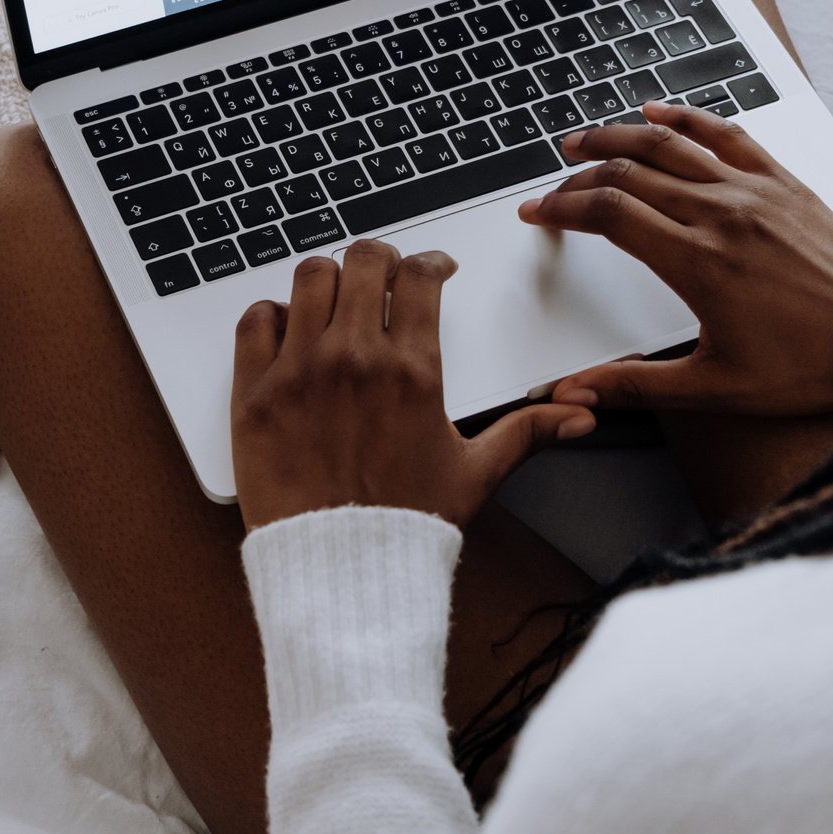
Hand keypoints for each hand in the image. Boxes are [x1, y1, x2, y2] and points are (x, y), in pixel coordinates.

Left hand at [232, 240, 595, 532]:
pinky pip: (253, 321)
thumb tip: (578, 415)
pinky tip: (285, 330)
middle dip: (379, 260)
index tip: (431, 267)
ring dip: (325, 279)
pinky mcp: (254, 394)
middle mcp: (354, 358)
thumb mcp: (475, 474)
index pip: (419, 275)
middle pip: (362, 260)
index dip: (430, 260)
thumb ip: (527, 432)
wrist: (341, 574)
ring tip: (334, 298)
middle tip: (383, 276)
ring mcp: (298, 371)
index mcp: (412, 370)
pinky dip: (268, 315)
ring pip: (308, 277)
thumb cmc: (407, 526)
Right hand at [518, 102, 832, 416]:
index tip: (539, 213)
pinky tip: (658, 109)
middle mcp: (721, 216)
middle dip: (578, 175)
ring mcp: (752, 191)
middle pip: (628, 173)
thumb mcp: (716, 388)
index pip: (610, 214)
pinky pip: (725, 133)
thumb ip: (638, 386)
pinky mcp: (780, 181)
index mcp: (699, 263)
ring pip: (669, 144)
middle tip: (553, 184)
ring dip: (617, 135)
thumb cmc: (807, 364)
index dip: (562, 208)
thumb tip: (575, 393)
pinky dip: (686, 116)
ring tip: (582, 137)